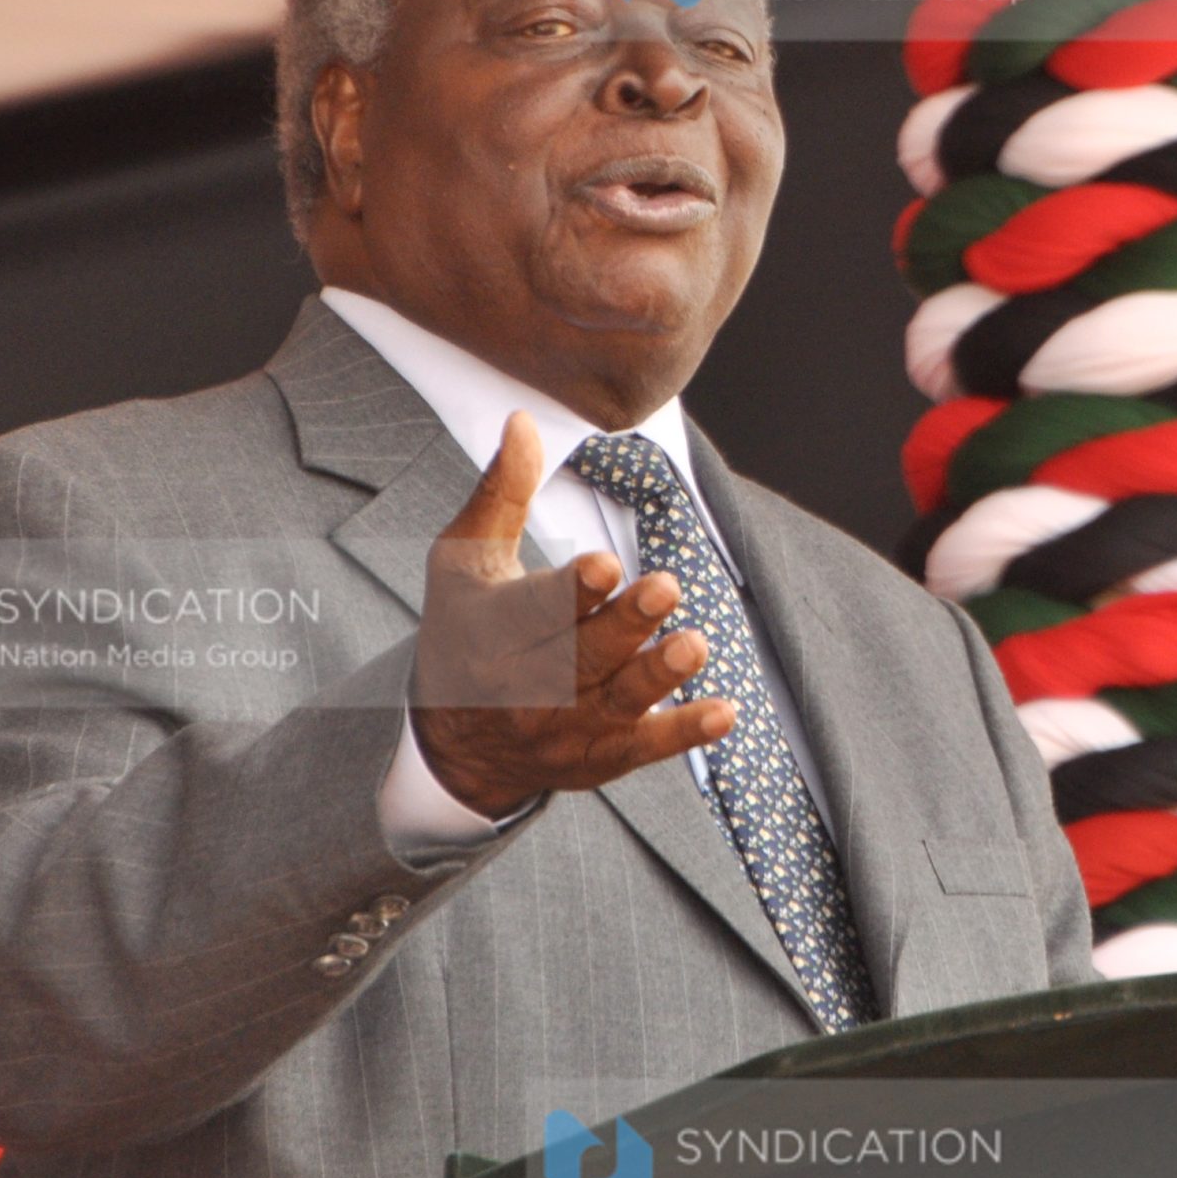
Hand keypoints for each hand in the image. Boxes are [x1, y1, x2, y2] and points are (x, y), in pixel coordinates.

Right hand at [409, 411, 732, 818]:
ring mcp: (564, 727)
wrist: (454, 741)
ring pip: (614, 701)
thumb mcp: (467, 559)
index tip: (606, 566)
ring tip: (694, 644)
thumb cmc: (466, 630)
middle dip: (624, 623)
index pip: (532, 610)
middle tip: (667, 587)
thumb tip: (525, 421)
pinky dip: (683, 733)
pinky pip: (643, 749)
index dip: (571, 591)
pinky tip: (722, 712)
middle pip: (579, 655)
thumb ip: (503, 493)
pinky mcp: (598, 756)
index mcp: (489, 630)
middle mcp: (524, 686)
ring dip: (657, 676)